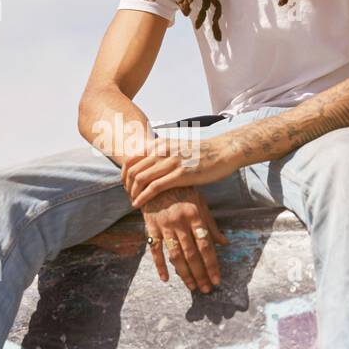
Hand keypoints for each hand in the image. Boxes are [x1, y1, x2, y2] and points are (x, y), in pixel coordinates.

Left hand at [122, 134, 240, 208]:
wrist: (224, 152)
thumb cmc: (203, 152)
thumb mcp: (178, 147)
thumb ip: (164, 152)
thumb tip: (151, 163)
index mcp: (160, 143)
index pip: (131, 158)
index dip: (124, 174)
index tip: (126, 185)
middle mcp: (162, 150)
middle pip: (133, 169)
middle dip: (126, 185)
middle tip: (128, 196)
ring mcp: (171, 162)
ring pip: (140, 179)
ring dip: (133, 193)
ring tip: (133, 201)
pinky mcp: (180, 175)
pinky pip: (154, 187)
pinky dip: (142, 197)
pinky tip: (139, 205)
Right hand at [140, 186, 229, 291]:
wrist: (156, 179)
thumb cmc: (182, 192)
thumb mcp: (200, 204)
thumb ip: (211, 225)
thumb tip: (225, 243)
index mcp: (195, 216)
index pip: (206, 246)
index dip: (212, 265)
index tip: (217, 280)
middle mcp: (180, 222)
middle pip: (192, 254)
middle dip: (200, 274)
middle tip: (206, 289)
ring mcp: (164, 225)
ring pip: (175, 255)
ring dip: (184, 274)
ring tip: (192, 287)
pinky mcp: (150, 227)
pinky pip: (154, 250)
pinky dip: (159, 265)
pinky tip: (166, 279)